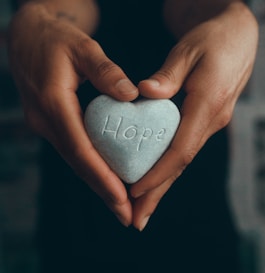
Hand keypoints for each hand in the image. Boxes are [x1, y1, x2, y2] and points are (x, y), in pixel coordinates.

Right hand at [8, 2, 138, 226]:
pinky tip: (106, 179)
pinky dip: (92, 168)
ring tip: (121, 206)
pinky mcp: (54, 124)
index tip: (122, 198)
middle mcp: (47, 121)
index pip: (81, 149)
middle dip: (103, 192)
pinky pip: (75, 151)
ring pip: (77, 162)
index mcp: (54, 103)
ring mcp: (47, 125)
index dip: (101, 176)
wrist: (29, 37)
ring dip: (98, 185)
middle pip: (79, 164)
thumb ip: (105, 70)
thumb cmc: (55, 39)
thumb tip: (131, 95)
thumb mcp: (82, 47)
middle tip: (126, 216)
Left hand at [130, 2, 257, 229]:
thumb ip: (168, 75)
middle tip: (136, 220)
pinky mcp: (202, 121)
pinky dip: (166, 168)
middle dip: (158, 194)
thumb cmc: (212, 39)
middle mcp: (210, 121)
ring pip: (181, 162)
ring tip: (141, 208)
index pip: (180, 150)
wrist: (235, 36)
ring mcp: (209, 123)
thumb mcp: (188, 50)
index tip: (135, 191)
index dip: (158, 173)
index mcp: (208, 105)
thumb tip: (144, 93)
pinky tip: (154, 179)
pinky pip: (182, 150)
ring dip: (161, 186)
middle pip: (180, 165)